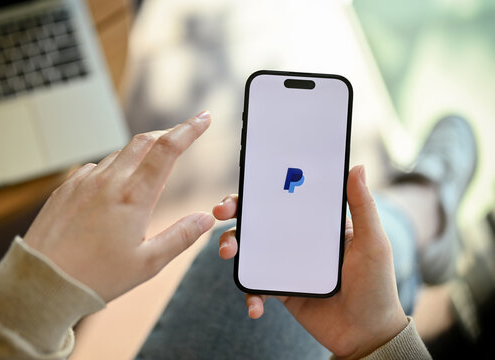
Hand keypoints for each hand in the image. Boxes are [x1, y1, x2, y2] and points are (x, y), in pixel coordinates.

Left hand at [24, 111, 214, 301]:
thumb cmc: (96, 276)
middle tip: (180, 140)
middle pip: (144, 141)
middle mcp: (109, 181)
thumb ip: (181, 236)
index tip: (203, 118)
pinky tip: (114, 188)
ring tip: (148, 175)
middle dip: (166, 135)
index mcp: (134, 196)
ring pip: (120, 153)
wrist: (42, 281)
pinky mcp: (66, 188)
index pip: (168, 149)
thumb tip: (206, 218)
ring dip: (140, 154)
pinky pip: (96, 167)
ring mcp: (84, 181)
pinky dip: (114, 168)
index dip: (189, 130)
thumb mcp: (148, 263)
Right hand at [213, 165, 407, 358]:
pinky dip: (250, 295)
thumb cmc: (376, 285)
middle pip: (259, 219)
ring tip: (227, 253)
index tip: (246, 181)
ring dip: (232, 246)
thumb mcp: (373, 243)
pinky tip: (255, 307)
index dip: (262, 187)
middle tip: (221, 212)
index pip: (285, 197)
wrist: (367, 334)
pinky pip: (256, 286)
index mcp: (317, 222)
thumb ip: (363, 207)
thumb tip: (358, 167)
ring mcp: (285, 264)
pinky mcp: (280, 290)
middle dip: (235, 212)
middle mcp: (297, 239)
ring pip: (250, 249)